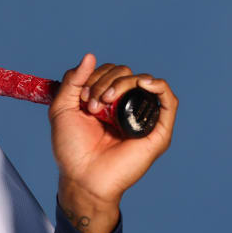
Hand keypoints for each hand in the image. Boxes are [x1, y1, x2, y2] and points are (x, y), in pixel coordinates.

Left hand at [48, 53, 177, 232]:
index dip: (95, 77)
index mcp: (106, 101)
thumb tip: (90, 55)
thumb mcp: (62, 108)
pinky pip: (169, 101)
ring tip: (104, 102)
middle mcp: (126, 106)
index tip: (81, 98)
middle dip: (105, 81)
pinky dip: (159, 86)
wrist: (81, 176)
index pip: (110, 72)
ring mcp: (142, 118)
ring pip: (143, 81)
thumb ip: (73, 80)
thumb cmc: (71, 148)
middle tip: (91, 105)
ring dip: (122, 83)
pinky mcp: (158, 131)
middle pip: (126, 73)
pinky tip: (144, 83)